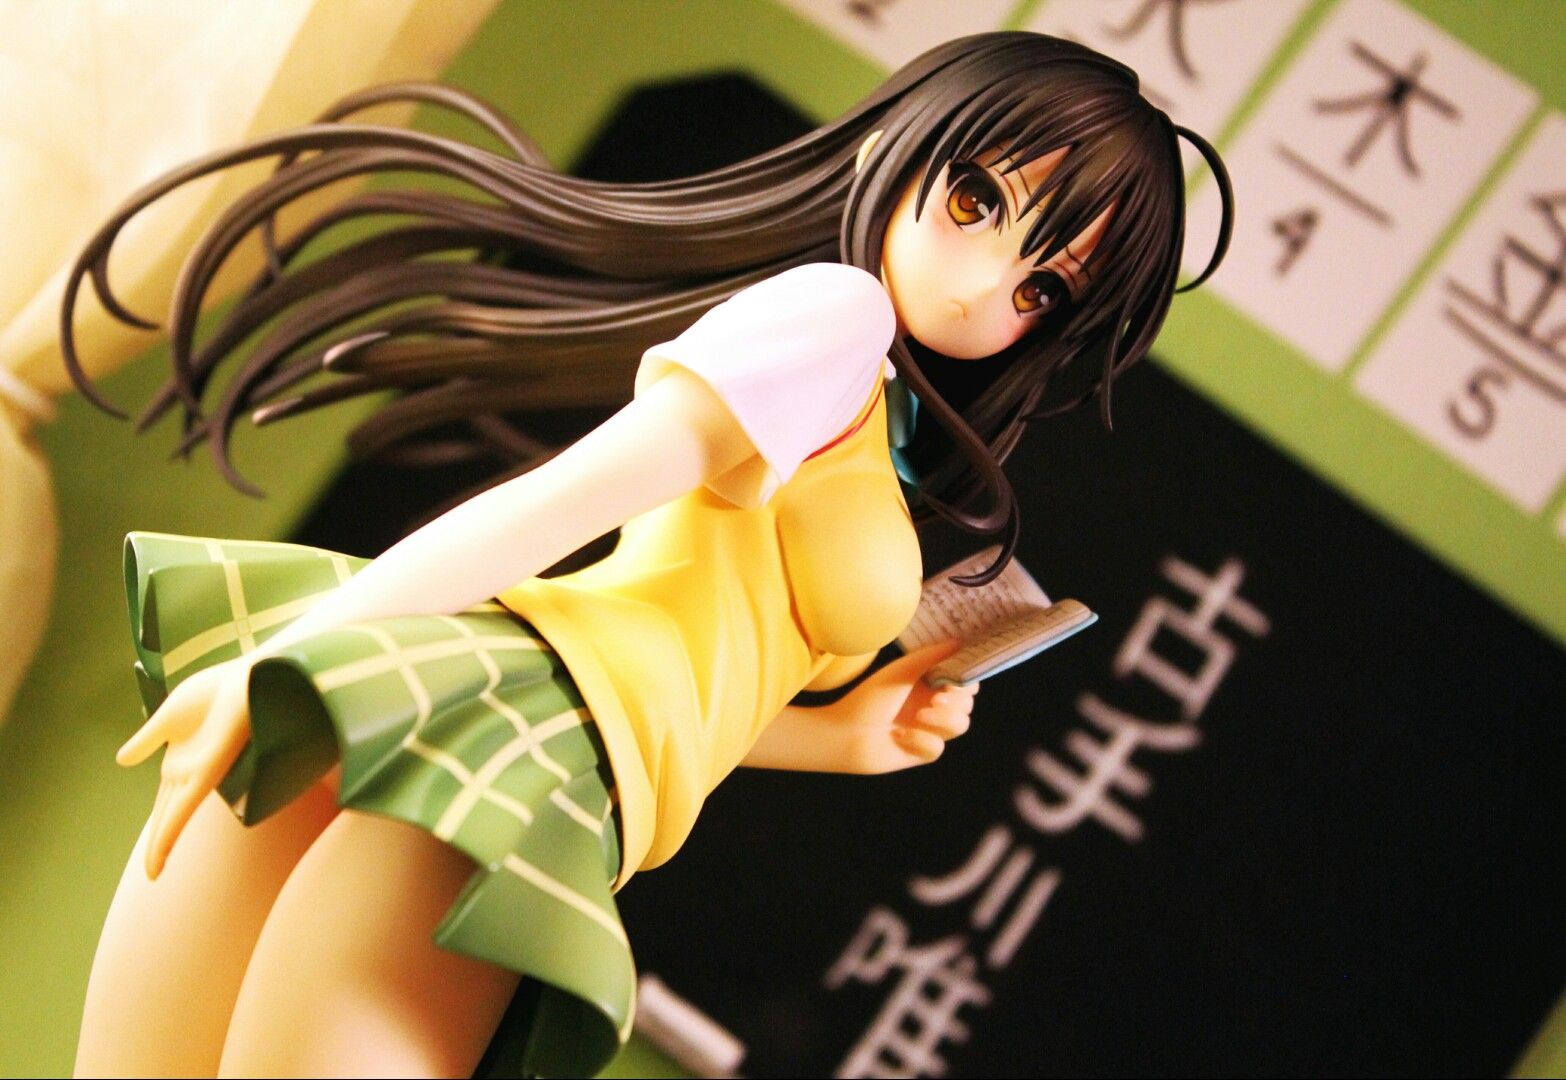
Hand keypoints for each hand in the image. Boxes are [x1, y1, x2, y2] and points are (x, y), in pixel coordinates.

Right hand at [117, 658, 252, 878]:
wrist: (245, 677)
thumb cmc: (215, 691)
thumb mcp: (168, 717)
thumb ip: (146, 740)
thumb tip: (121, 761)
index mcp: (180, 763)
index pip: (164, 804)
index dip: (157, 827)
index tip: (153, 854)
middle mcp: (190, 773)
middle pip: (169, 815)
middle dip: (159, 844)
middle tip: (151, 874)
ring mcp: (200, 772)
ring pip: (176, 816)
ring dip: (163, 842)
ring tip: (153, 871)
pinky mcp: (211, 768)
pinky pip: (187, 802)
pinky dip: (172, 824)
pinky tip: (165, 843)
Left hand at [835, 641, 978, 773]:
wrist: (845, 734)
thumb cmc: (869, 699)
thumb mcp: (901, 671)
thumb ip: (931, 656)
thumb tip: (959, 642)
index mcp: (928, 685)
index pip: (963, 681)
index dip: (966, 679)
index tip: (958, 677)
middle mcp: (932, 706)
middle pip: (967, 703)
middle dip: (956, 700)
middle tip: (936, 698)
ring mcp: (928, 730)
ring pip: (960, 725)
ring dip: (943, 720)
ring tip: (919, 716)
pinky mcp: (922, 752)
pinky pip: (938, 747)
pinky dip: (920, 740)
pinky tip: (899, 735)